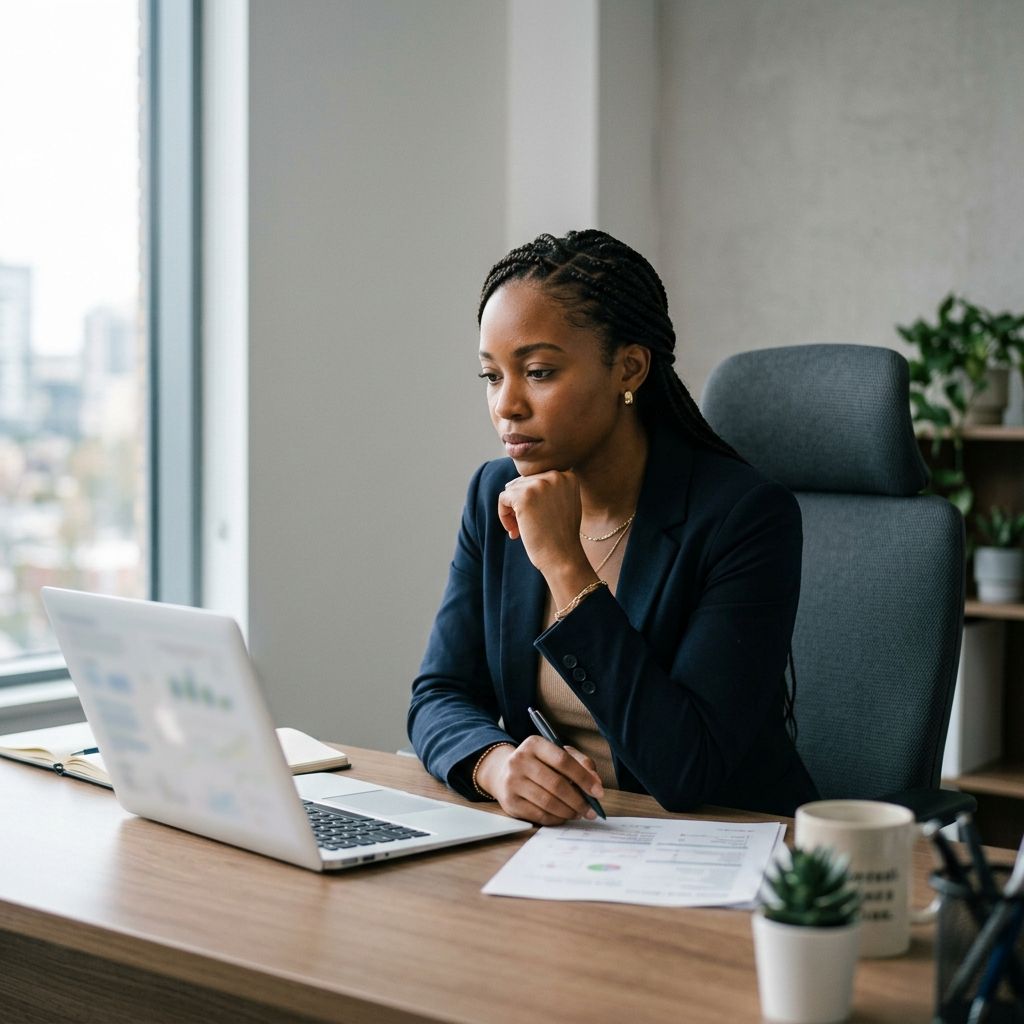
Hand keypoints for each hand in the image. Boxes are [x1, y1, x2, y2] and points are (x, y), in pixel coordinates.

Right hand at [475, 736, 604, 825]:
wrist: (503, 773)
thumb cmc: (538, 763)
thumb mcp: (557, 754)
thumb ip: (580, 763)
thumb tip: (596, 782)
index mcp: (534, 744)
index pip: (563, 760)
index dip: (583, 777)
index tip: (598, 792)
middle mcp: (519, 760)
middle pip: (556, 784)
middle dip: (579, 800)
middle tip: (591, 810)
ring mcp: (512, 782)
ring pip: (548, 802)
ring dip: (569, 811)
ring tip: (579, 813)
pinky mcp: (510, 802)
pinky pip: (539, 815)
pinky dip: (556, 818)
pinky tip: (563, 816)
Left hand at [497, 471, 592, 591]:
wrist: (563, 557)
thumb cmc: (561, 537)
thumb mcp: (564, 505)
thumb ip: (549, 490)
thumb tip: (516, 482)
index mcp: (567, 476)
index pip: (537, 479)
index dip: (532, 499)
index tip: (536, 518)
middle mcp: (555, 476)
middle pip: (523, 483)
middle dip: (520, 505)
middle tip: (525, 528)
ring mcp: (539, 484)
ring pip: (512, 490)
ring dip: (512, 511)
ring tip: (519, 530)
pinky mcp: (523, 496)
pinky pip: (503, 498)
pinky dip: (503, 515)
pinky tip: (514, 531)